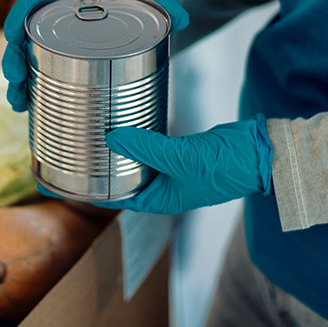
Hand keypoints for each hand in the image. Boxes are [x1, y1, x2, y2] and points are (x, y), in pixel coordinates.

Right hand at [2, 0, 188, 111]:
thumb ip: (170, 8)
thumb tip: (180, 19)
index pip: (34, 2)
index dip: (18, 18)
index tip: (11, 37)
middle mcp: (59, 16)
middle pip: (24, 36)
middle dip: (13, 59)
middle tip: (15, 81)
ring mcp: (61, 37)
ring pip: (28, 58)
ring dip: (18, 82)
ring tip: (17, 103)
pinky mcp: (68, 55)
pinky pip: (42, 70)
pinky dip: (32, 88)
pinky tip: (28, 108)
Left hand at [91, 115, 273, 214]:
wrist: (261, 152)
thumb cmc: (226, 167)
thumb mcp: (179, 157)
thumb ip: (145, 147)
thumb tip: (112, 138)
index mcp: (160, 200)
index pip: (116, 198)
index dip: (91, 190)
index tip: (66, 182)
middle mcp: (163, 188)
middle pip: (123, 179)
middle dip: (101, 168)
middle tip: (74, 150)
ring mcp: (172, 170)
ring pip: (136, 162)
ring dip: (119, 151)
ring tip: (93, 136)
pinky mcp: (179, 153)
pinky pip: (151, 147)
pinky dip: (137, 139)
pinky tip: (123, 126)